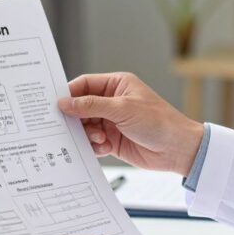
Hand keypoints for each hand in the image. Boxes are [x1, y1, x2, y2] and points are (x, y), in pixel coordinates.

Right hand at [59, 72, 203, 176]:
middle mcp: (112, 102)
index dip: (69, 94)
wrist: (178, 149)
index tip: (55, 105)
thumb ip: (91, 105)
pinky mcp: (113, 140)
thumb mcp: (122, 109)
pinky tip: (105, 147)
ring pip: (85, 126)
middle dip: (76, 118)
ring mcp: (112, 122)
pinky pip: (93, 142)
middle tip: (68, 127)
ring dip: (87, 134)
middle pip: (81, 107)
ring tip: (99, 138)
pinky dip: (94, 146)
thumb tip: (65, 102)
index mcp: (117, 85)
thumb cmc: (158, 122)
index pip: (85, 85)